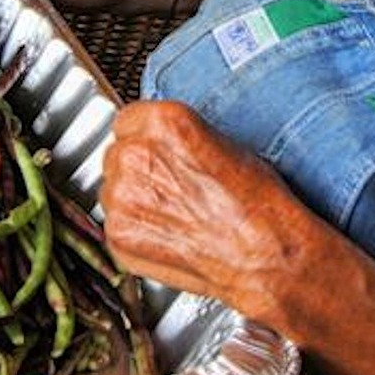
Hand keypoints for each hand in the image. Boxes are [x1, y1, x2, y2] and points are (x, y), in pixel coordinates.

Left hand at [100, 100, 316, 327]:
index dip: (144, 138)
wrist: (261, 254)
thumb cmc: (256, 202)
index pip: (128, 120)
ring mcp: (122, 197)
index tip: (155, 150)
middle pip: (118, 152)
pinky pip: (115, 221)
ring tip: (172, 210)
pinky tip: (166, 231)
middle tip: (170, 185)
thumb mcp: (224, 144)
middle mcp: (136, 155)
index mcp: (164, 122)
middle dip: (139, 168)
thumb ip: (176, 137)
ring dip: (134, 197)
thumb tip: (161, 144)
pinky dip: (134, 227)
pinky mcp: (118, 234)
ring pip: (113, 188)